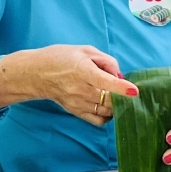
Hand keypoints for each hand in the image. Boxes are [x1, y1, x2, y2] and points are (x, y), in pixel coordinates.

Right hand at [0, 44, 137, 125]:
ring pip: (107, 111)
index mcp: (83, 70)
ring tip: (114, 95)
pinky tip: (107, 106)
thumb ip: (106, 61)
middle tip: (123, 87)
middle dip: (122, 96)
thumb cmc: (61, 58)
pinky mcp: (76, 112)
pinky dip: (108, 115)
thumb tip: (120, 76)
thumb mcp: (85, 51)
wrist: (36, 73)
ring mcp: (78, 103)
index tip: (134, 91)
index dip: (121, 87)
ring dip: (116, 105)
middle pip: (110, 99)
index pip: (105, 81)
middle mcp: (80, 89)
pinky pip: (98, 120)